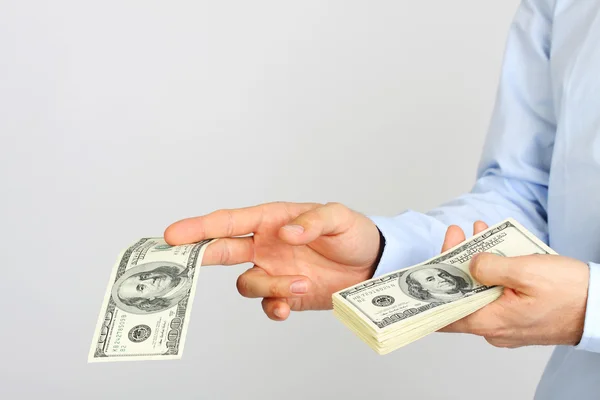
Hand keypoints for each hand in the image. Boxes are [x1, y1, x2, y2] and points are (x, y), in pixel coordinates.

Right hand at [164, 202, 380, 319]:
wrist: (371, 265)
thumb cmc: (352, 234)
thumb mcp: (339, 218)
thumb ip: (313, 221)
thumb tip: (287, 232)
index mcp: (272, 220)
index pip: (230, 222)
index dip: (200, 227)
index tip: (174, 234)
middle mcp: (266, 246)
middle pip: (221, 250)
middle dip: (199, 254)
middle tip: (180, 262)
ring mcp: (274, 271)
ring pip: (248, 283)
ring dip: (270, 287)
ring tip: (302, 284)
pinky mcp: (285, 295)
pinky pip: (267, 305)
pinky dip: (273, 308)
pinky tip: (287, 306)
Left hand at [438, 222, 589, 347]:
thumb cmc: (570, 293)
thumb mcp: (527, 272)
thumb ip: (491, 267)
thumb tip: (470, 264)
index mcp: (490, 321)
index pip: (445, 314)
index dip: (431, 291)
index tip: (425, 269)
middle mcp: (494, 327)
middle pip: (461, 295)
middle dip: (456, 262)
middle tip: (456, 235)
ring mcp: (506, 323)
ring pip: (479, 291)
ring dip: (475, 262)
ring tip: (475, 233)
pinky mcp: (517, 316)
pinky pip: (496, 293)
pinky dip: (492, 271)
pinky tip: (494, 247)